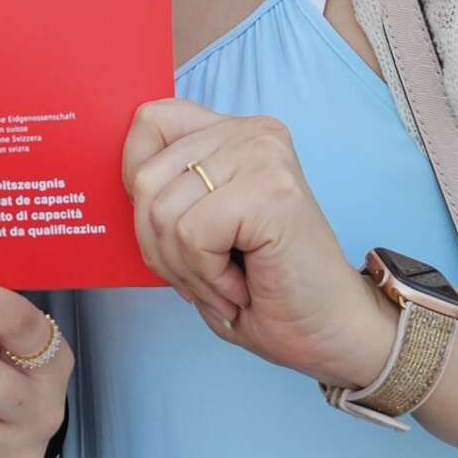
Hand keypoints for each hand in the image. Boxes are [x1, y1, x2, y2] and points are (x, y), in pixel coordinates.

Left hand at [123, 99, 395, 386]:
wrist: (336, 335)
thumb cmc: (265, 289)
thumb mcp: (197, 227)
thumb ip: (165, 190)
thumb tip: (121, 178)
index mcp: (232, 132)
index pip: (148, 122)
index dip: (138, 181)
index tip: (174, 231)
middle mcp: (250, 130)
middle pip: (144, 177)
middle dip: (159, 247)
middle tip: (207, 276)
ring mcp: (262, 154)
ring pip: (161, 210)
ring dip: (185, 269)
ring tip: (227, 283)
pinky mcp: (271, 190)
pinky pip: (190, 233)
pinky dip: (206, 276)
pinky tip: (242, 286)